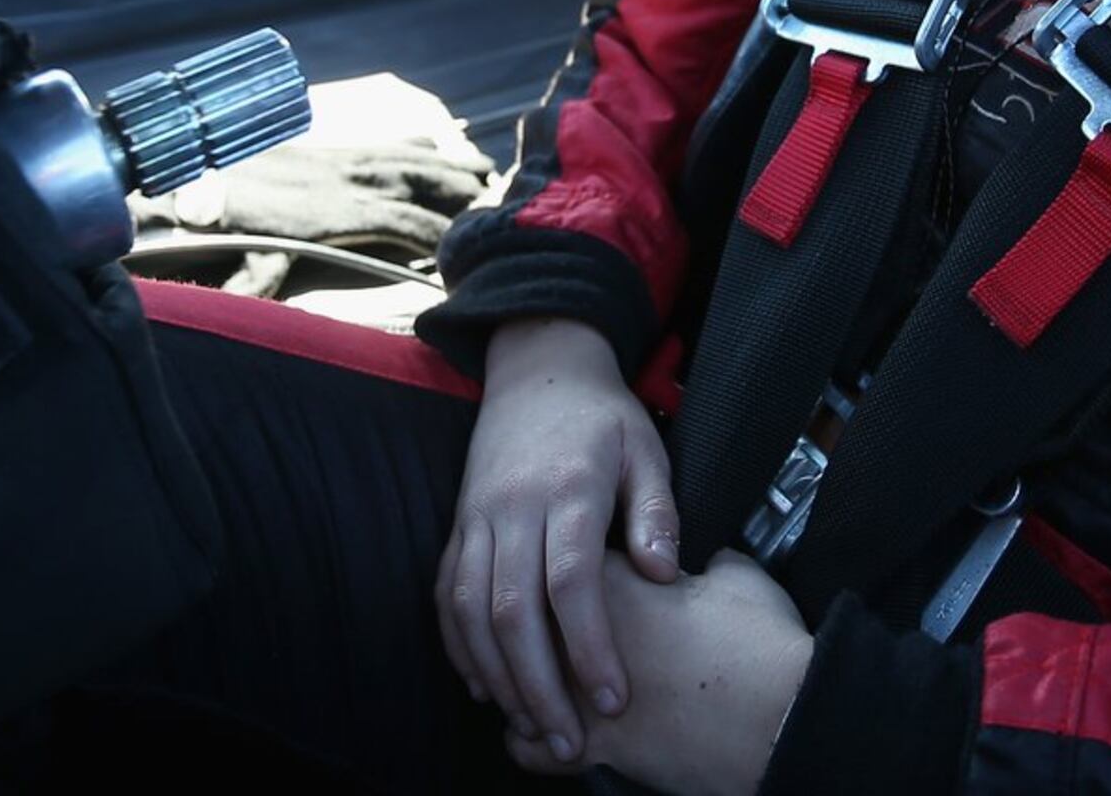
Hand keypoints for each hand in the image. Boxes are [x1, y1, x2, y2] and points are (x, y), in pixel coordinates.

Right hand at [439, 318, 681, 764]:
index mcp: (567, 490)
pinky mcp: (457, 527)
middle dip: (540, 685)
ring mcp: (476, 518)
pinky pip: (447, 595)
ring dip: (497, 677)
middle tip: (570, 741)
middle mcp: (512, 508)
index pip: (570, 581)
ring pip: (471, 611)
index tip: (614, 697)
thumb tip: (664, 575)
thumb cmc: (602, 418)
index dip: (589, 646)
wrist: (537, 369)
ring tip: (531, 727)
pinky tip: (484, 687)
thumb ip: (656, 512)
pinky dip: (459, 646)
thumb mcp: (645, 449)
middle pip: (512, 611)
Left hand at [500, 553, 813, 795]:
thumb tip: (710, 563)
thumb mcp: (739, 578)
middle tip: (545, 639)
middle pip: (517, 623)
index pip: (555, 563)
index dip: (565, 575)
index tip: (580, 587)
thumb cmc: (758, 642)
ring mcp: (575, 692)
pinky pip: (526, 747)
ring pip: (510, 685)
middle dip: (523, 635)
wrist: (774, 714)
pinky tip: (538, 740)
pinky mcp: (587, 746)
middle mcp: (574, 634)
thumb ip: (708, 563)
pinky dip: (527, 745)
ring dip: (515, 689)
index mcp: (606, 578)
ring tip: (532, 691)